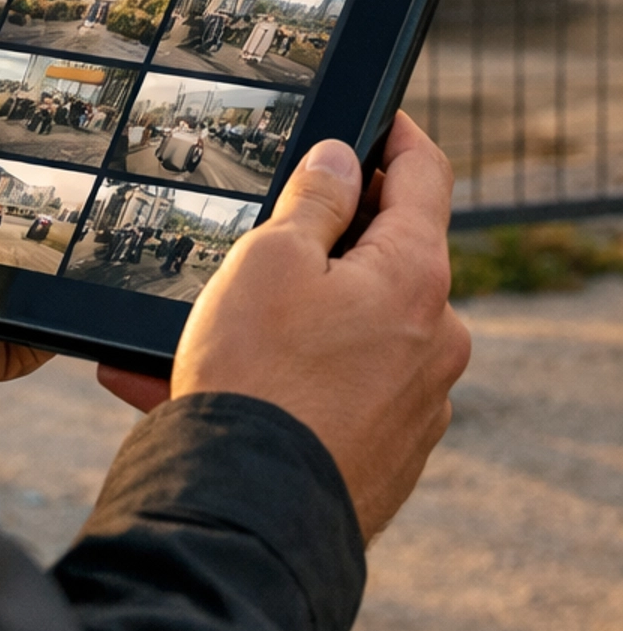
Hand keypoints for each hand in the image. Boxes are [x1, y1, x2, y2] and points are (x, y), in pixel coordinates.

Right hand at [164, 113, 469, 540]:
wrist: (249, 514)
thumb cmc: (259, 376)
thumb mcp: (269, 259)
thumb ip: (312, 200)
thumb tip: (340, 161)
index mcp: (416, 276)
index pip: (425, 175)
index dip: (395, 134)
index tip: (372, 116)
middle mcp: (435, 339)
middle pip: (385, 258)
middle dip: (320, 243)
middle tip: (256, 237)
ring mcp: (416, 403)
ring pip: (349, 331)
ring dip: (284, 320)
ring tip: (196, 330)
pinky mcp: (387, 455)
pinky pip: (333, 392)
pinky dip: (281, 378)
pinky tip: (199, 384)